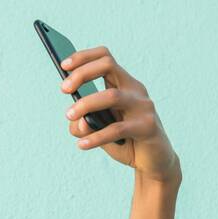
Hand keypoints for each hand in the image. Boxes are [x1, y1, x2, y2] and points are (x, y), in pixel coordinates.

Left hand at [60, 45, 181, 182]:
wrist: (153, 162)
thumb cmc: (124, 141)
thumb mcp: (97, 131)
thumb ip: (82, 125)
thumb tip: (78, 120)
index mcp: (124, 84)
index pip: (105, 58)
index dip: (84, 57)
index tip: (63, 65)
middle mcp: (135, 90)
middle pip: (108, 66)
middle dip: (82, 74)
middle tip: (64, 89)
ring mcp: (143, 106)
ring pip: (112, 96)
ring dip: (86, 103)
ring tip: (70, 115)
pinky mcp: (147, 126)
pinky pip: (117, 129)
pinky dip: (96, 137)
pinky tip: (82, 145)